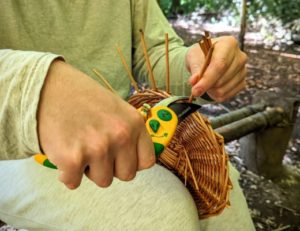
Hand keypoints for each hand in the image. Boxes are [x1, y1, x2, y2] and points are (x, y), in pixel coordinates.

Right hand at [38, 60, 154, 188]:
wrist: (48, 88)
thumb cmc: (83, 99)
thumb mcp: (117, 109)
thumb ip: (129, 133)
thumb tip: (135, 159)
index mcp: (135, 123)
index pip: (146, 161)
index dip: (132, 161)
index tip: (120, 157)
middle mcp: (121, 136)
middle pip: (127, 175)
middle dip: (112, 167)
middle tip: (95, 150)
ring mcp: (98, 148)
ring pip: (103, 181)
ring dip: (90, 170)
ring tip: (79, 147)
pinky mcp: (73, 159)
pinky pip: (74, 183)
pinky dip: (67, 173)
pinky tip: (63, 152)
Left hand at [186, 36, 247, 101]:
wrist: (207, 59)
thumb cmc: (200, 55)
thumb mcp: (193, 56)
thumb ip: (194, 68)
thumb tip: (194, 81)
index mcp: (229, 44)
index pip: (220, 65)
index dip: (207, 79)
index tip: (195, 90)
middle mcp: (240, 57)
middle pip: (222, 79)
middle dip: (206, 86)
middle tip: (196, 84)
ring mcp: (243, 71)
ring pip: (223, 90)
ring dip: (210, 90)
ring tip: (205, 82)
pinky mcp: (242, 83)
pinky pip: (226, 96)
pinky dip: (215, 95)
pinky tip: (211, 86)